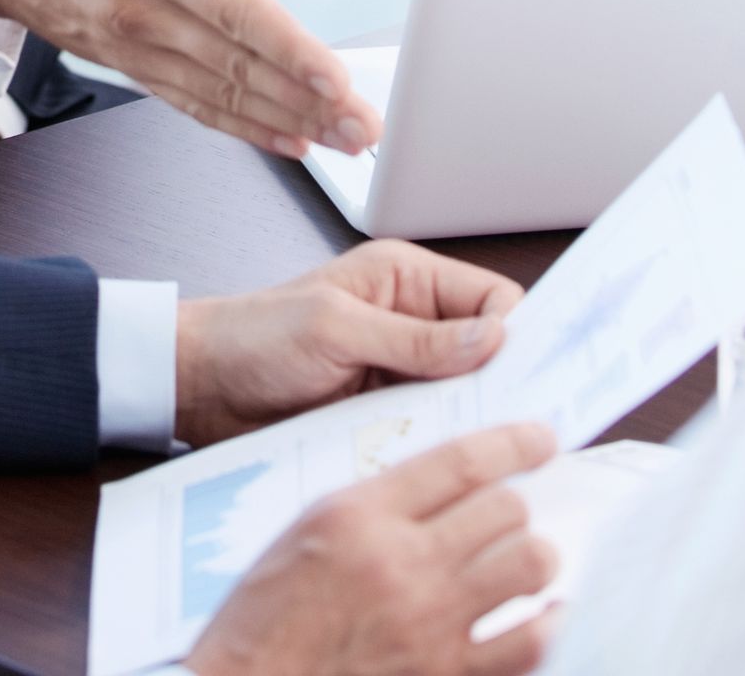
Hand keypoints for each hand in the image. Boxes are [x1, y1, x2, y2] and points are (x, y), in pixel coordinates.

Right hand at [0, 0, 378, 156]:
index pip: (233, 10)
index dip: (288, 49)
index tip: (337, 80)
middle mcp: (141, 11)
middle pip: (237, 65)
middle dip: (308, 101)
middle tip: (367, 128)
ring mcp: (132, 45)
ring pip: (220, 94)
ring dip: (286, 121)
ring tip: (343, 141)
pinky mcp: (126, 62)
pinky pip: (191, 103)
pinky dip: (241, 126)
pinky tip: (285, 137)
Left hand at [175, 244, 522, 447]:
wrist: (202, 388)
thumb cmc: (253, 338)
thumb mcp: (334, 328)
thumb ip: (412, 336)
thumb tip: (491, 339)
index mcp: (405, 279)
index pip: (492, 299)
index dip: (520, 334)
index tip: (543, 374)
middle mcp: (412, 323)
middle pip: (488, 352)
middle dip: (505, 383)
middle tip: (524, 422)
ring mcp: (401, 372)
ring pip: (465, 397)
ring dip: (471, 420)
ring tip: (485, 448)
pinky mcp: (385, 413)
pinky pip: (433, 429)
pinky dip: (441, 444)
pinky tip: (446, 465)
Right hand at [185, 424, 558, 675]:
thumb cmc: (267, 615)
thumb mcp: (309, 530)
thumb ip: (377, 503)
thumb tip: (446, 485)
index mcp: (362, 517)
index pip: (459, 462)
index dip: (512, 443)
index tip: (540, 437)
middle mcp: (403, 566)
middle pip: (504, 510)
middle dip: (517, 506)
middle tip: (512, 514)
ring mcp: (431, 627)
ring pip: (527, 568)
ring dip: (535, 557)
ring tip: (530, 558)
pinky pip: (528, 645)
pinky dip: (547, 624)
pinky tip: (546, 615)